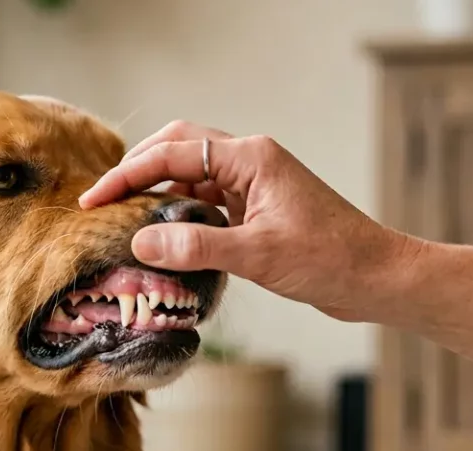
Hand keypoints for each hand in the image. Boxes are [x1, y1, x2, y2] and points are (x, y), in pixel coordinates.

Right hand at [79, 121, 419, 320]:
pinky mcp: (258, 210)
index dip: (128, 175)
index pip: (172, 153)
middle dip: (137, 172)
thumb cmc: (330, 259)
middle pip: (178, 149)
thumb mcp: (258, 254)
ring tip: (124, 222)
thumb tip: (141, 243)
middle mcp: (250, 162)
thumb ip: (196, 247)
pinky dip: (180, 217)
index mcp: (250, 158)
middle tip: (102, 203)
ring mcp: (254, 186)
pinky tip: (165, 241)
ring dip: (158, 195)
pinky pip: (207, 203)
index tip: (95, 200)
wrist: (377, 278)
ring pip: (191, 177)